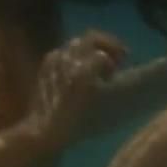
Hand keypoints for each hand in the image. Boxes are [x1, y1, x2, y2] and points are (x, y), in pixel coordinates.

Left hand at [23, 30, 127, 152]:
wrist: (44, 128)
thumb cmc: (76, 123)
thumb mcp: (101, 106)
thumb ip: (111, 84)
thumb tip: (117, 73)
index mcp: (82, 71)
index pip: (102, 55)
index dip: (115, 60)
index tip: (122, 66)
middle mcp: (68, 60)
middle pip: (91, 38)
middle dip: (108, 44)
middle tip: (119, 55)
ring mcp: (55, 60)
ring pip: (77, 42)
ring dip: (92, 48)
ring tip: (99, 60)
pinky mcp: (46, 65)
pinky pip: (63, 51)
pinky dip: (74, 54)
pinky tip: (78, 66)